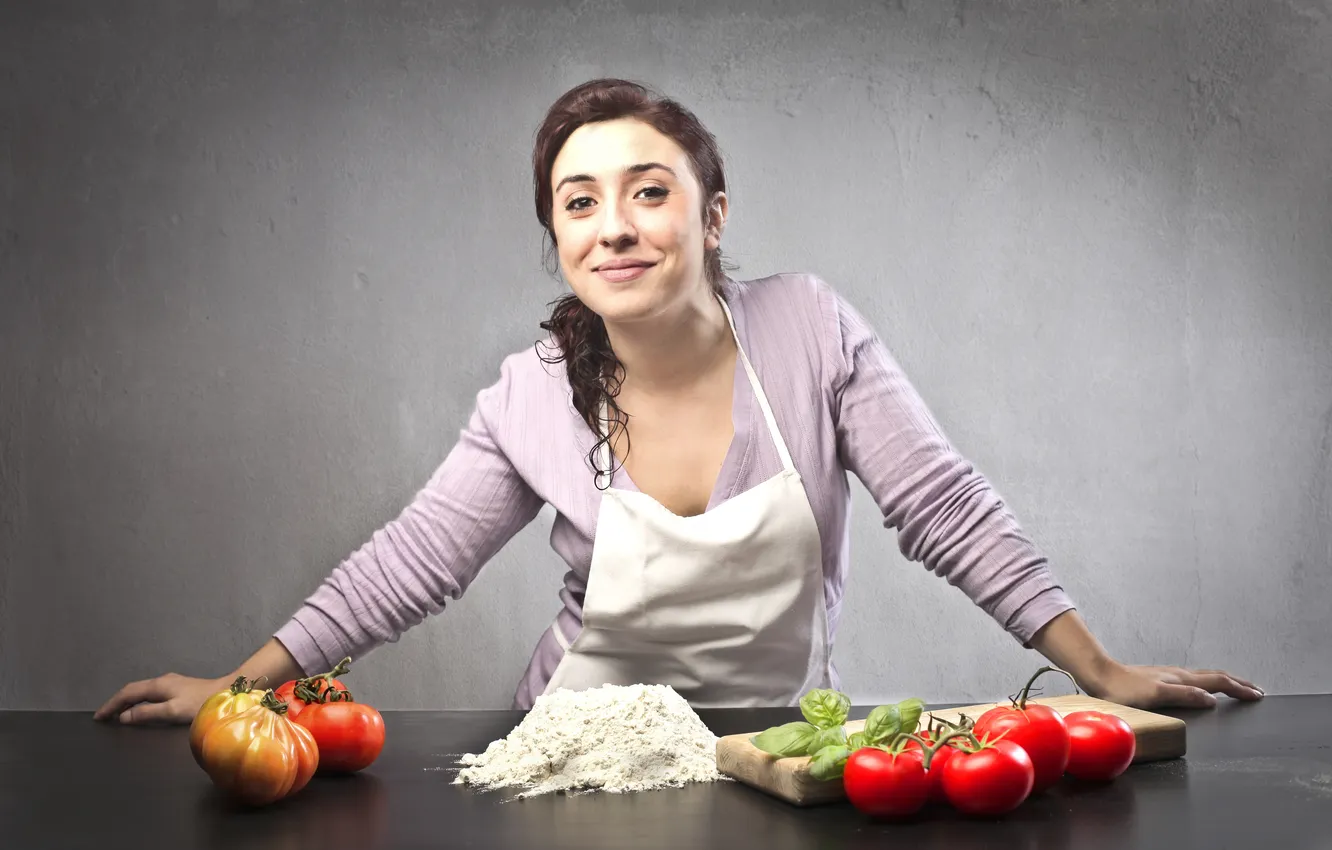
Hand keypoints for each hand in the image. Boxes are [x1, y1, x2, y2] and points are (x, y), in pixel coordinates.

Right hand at [93, 672, 231, 724]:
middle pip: (132, 690)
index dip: (111, 705)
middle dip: (116, 702)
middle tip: (104, 717)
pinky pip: (151, 694)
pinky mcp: (178, 688)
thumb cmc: (201, 704)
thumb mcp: (172, 711)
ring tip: (117, 715)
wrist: (227, 693)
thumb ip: (147, 713)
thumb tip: (124, 717)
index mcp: (158, 685)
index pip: (127, 693)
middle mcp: (162, 681)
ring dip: (127, 702)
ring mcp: (171, 683)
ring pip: (142, 691)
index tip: (98, 717)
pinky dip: (139, 701)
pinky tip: (141, 709)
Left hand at [1090, 662, 1263, 709]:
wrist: (1098, 675)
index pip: (1218, 683)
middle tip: (1256, 690)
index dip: (1239, 689)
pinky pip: (1192, 680)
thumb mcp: (1156, 696)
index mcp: (1181, 679)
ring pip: (1204, 676)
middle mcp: (1177, 675)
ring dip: (1224, 682)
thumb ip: (1185, 695)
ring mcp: (1169, 676)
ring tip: (1236, 687)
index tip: (1258, 695)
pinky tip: (1201, 687)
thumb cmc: (1123, 689)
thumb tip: (1213, 700)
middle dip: (1238, 683)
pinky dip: (1207, 683)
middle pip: (1215, 676)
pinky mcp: (1159, 679)